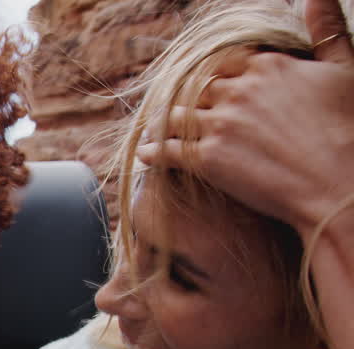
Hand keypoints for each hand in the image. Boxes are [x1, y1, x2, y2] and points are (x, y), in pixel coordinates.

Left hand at [136, 0, 353, 241]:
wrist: (339, 186)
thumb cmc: (349, 129)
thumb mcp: (343, 70)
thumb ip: (327, 30)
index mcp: (267, 66)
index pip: (227, 62)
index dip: (220, 76)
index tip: (213, 87)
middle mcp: (238, 90)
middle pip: (197, 87)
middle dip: (189, 98)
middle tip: (176, 107)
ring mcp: (219, 124)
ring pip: (176, 115)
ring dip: (164, 122)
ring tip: (155, 128)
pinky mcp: (207, 158)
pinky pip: (167, 150)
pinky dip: (154, 151)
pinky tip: (147, 154)